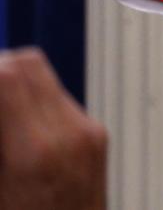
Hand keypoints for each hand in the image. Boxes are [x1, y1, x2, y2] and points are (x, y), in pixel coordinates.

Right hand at [0, 47, 106, 209]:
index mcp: (36, 152)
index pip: (9, 75)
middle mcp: (72, 134)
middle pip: (28, 65)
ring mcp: (90, 133)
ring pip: (44, 78)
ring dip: (11, 87)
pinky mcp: (97, 137)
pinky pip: (60, 101)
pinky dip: (30, 104)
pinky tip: (13, 134)